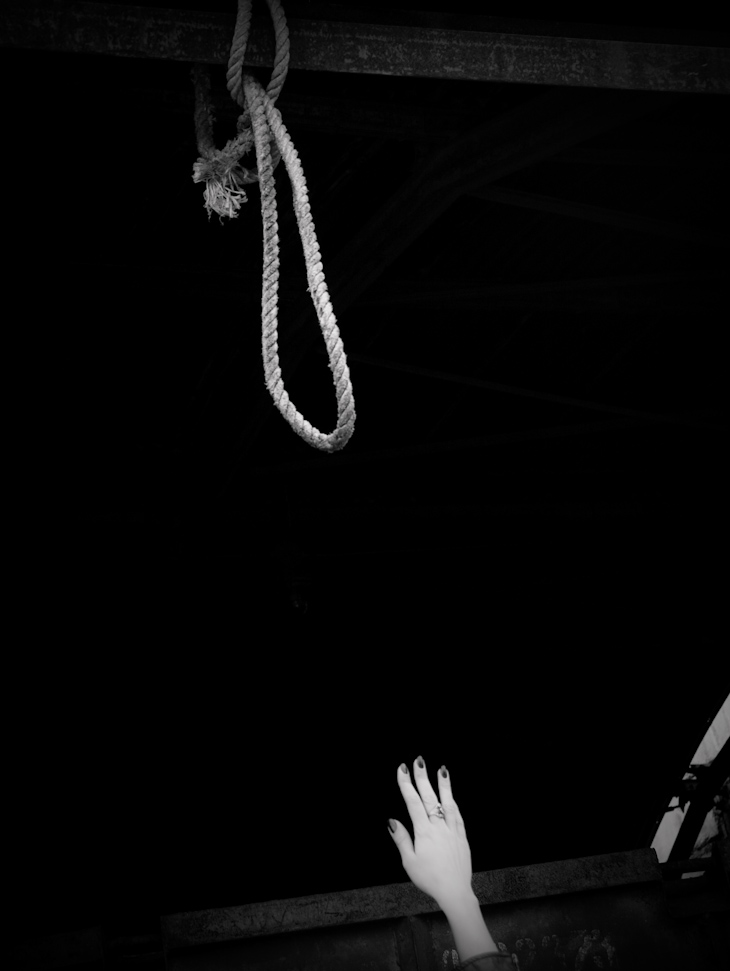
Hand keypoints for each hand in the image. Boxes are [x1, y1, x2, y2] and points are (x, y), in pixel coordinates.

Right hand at [388, 756, 473, 908]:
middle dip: (422, 777)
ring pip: (447, 802)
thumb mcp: (409, 862)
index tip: (402, 769)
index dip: (407, 785)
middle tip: (418, 760)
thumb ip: (402, 839)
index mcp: (424, 832)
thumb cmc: (429, 879)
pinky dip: (453, 802)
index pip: (413, 802)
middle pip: (430, 797)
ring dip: (443, 784)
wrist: (455, 891)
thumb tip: (391, 820)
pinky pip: (458, 814)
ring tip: (441, 769)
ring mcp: (452, 830)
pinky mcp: (462, 836)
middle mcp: (439, 827)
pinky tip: (451, 795)